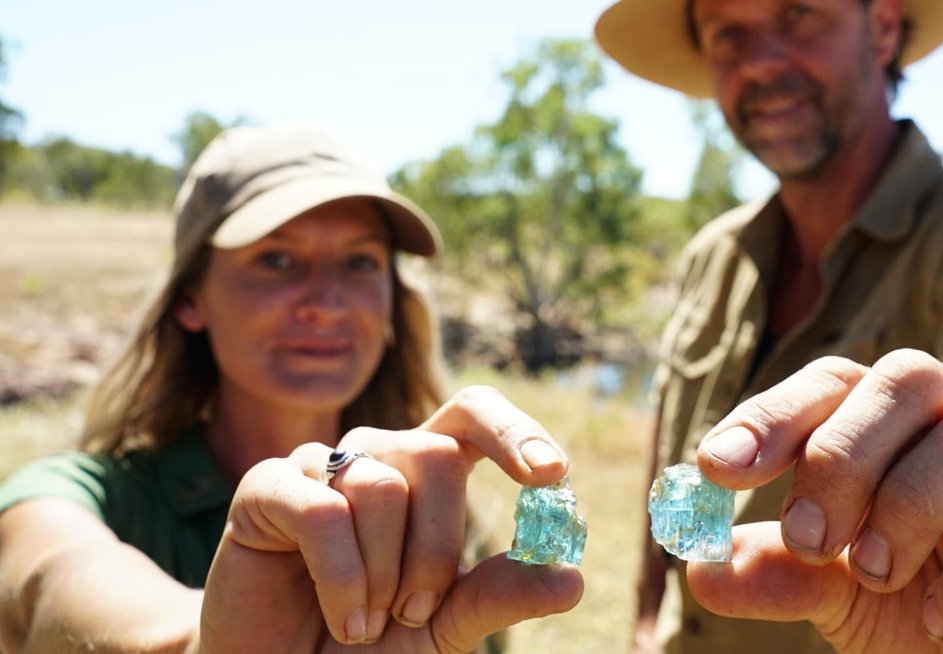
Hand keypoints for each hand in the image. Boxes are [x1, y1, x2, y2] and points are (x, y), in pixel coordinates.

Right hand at [199, 386, 583, 652]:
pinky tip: (343, 617)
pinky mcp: (267, 487)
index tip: (552, 474)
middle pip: (436, 455)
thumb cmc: (368, 643)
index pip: (474, 415)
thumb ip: (498, 595)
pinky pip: (323, 512)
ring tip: (366, 623)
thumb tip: (570, 579)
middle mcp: (377, 454)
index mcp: (426, 471)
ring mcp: (320, 465)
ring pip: (382, 487)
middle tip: (415, 611)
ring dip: (383, 575)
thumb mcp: (444, 624)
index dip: (514, 431)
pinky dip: (342, 578)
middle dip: (437, 549)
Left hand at [686, 349, 942, 652]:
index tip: (712, 465)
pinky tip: (942, 619)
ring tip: (873, 570)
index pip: (839, 381)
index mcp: (907, 429)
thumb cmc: (929, 602)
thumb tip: (701, 566)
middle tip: (805, 536)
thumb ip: (778, 572)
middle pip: (911, 376)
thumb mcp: (838, 591)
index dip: (773, 413)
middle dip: (842, 453)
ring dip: (912, 496)